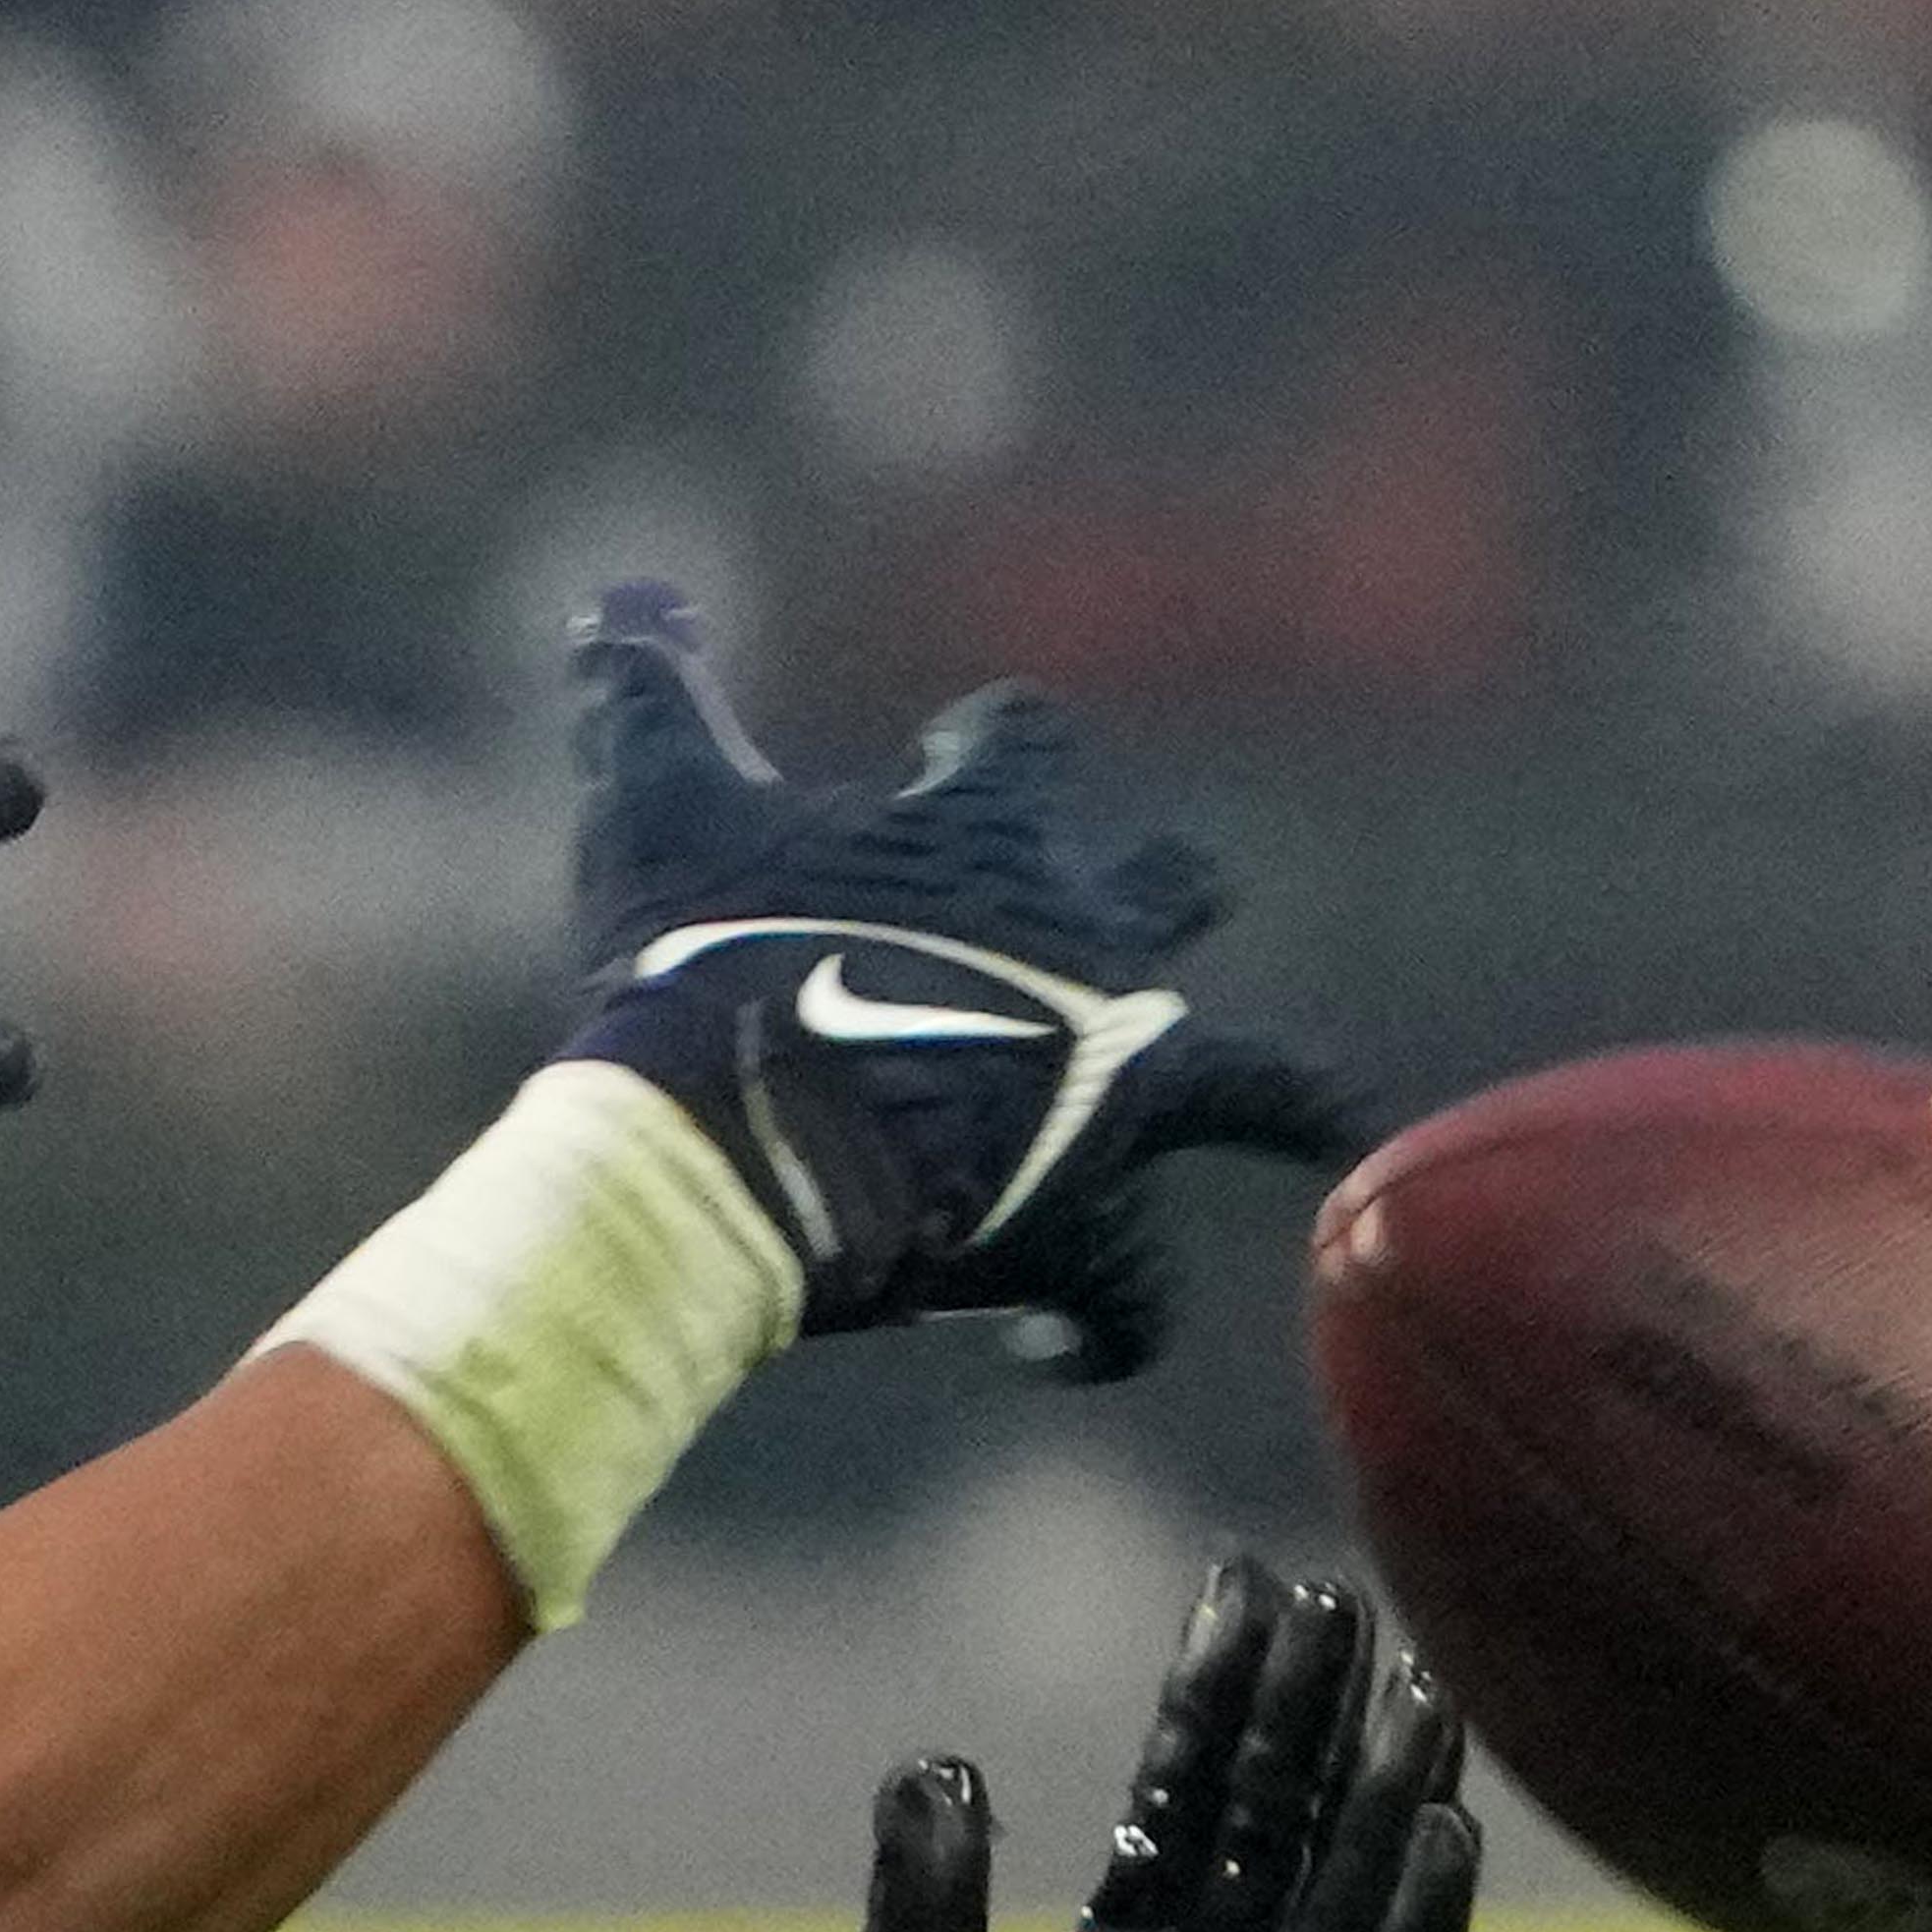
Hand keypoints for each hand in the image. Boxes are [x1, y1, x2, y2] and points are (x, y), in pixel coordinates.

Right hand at [559, 585, 1355, 1385]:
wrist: (730, 1140)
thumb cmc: (697, 962)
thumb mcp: (661, 808)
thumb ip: (652, 695)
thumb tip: (620, 588)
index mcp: (990, 831)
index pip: (1022, 740)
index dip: (987, 744)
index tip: (950, 753)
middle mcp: (1089, 944)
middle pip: (1172, 884)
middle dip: (1155, 897)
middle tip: (1136, 918)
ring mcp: (1112, 1088)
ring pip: (1258, 1085)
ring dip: (1284, 1101)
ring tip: (1312, 1126)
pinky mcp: (1088, 1224)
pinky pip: (1129, 1293)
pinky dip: (1098, 1321)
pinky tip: (1055, 1342)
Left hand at [826, 1564, 1473, 1931]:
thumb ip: (920, 1926)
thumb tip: (935, 1762)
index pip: (1177, 1816)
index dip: (1212, 1708)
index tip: (1243, 1591)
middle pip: (1273, 1843)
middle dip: (1305, 1726)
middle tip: (1341, 1597)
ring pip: (1342, 1922)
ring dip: (1379, 1813)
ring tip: (1416, 1693)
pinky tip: (1436, 1848)